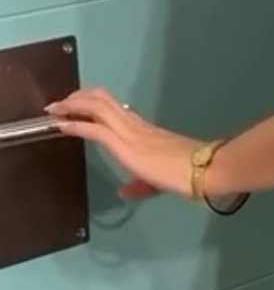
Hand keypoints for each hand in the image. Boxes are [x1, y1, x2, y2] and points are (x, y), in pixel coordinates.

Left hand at [46, 89, 196, 201]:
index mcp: (143, 130)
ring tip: (55, 109)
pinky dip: (76, 125)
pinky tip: (62, 125)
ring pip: (95, 107)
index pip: (113, 108)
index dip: (91, 102)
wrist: (203, 170)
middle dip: (77, 97)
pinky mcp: (124, 145)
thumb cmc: (187, 173)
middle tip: (60, 103)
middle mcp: (133, 125)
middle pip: (100, 99)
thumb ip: (140, 185)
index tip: (75, 104)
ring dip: (72, 105)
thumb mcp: (158, 180)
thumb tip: (124, 191)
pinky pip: (95, 129)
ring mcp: (129, 133)